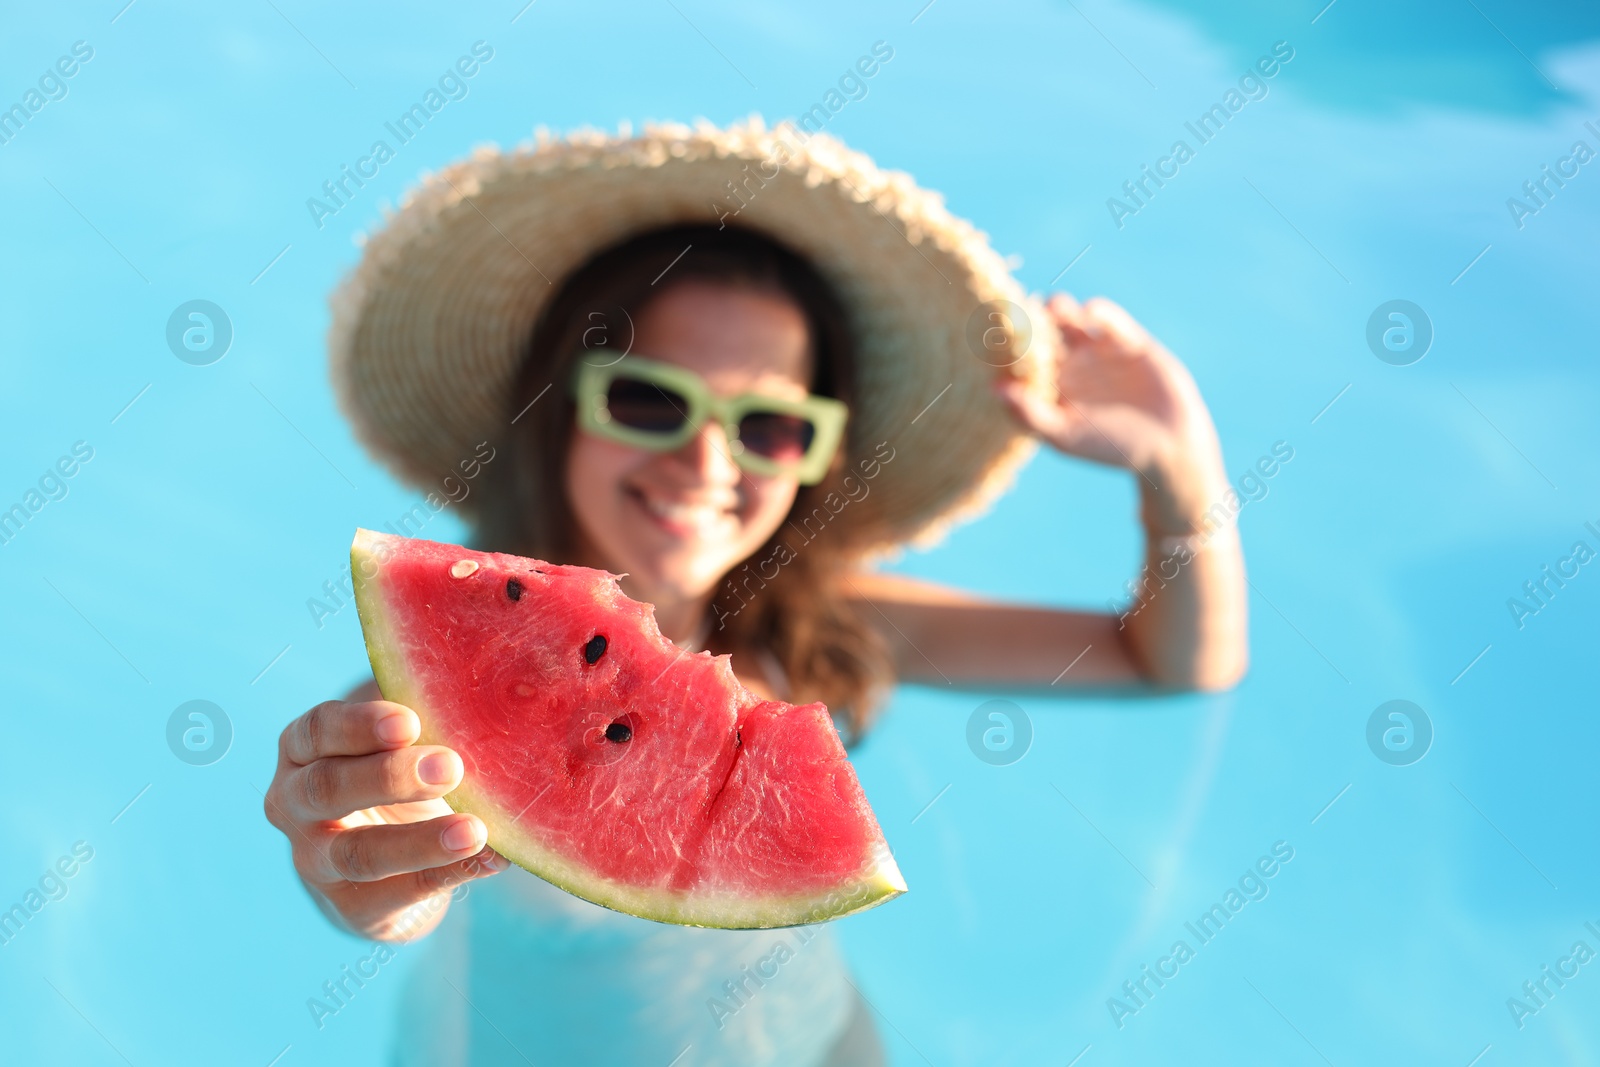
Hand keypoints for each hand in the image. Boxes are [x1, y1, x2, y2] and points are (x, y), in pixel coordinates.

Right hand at [263, 698, 506, 941]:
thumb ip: (417, 719)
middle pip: (329, 788)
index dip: (361, 725)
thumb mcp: (390, 743)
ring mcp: (315, 860)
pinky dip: (451, 874)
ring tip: (475, 831)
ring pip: (358, 853)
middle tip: (450, 767)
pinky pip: (400, 893)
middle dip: (390, 778)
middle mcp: (294, 804)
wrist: (378, 868)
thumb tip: (473, 695)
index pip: (318, 731)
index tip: (410, 722)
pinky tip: (493, 858)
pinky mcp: (351, 907)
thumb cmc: (392, 777)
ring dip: (420, 842)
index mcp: (301, 750)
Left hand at [996, 294, 1227, 531]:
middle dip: (1031, 322)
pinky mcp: (1127, 341)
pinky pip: (1109, 320)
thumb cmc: (1112, 447)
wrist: (1170, 444)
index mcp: (1049, 390)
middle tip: (1019, 310)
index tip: (993, 335)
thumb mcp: (1066, 435)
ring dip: (1059, 310)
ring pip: (1070, 321)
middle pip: (1041, 336)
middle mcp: (1069, 367)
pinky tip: (1089, 312)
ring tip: (1052, 307)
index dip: (1007, 350)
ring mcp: (1097, 352)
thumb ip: (1030, 414)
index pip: (1020, 365)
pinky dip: (1099, 312)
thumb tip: (994, 390)